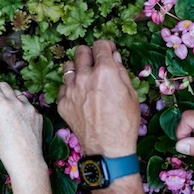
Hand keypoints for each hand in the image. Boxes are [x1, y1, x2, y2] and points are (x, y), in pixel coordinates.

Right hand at [0, 78, 44, 180]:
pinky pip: (26, 104)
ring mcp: (29, 107)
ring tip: (3, 107)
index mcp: (1, 105)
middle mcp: (16, 102)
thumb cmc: (4, 147)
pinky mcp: (37, 114)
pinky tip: (16, 118)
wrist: (25, 159)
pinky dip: (19, 106)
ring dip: (8, 96)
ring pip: (16, 93)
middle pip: (3, 85)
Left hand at [57, 39, 139, 155]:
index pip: (100, 45)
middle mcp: (84, 76)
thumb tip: (114, 57)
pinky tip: (80, 96)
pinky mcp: (62, 103)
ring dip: (78, 69)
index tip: (108, 50)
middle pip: (80, 51)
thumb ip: (121, 72)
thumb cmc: (124, 122)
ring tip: (86, 80)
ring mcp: (70, 90)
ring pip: (68, 67)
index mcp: (104, 71)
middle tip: (96, 63)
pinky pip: (63, 87)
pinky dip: (71, 88)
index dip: (106, 46)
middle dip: (90, 54)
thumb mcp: (131, 94)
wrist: (107, 148)